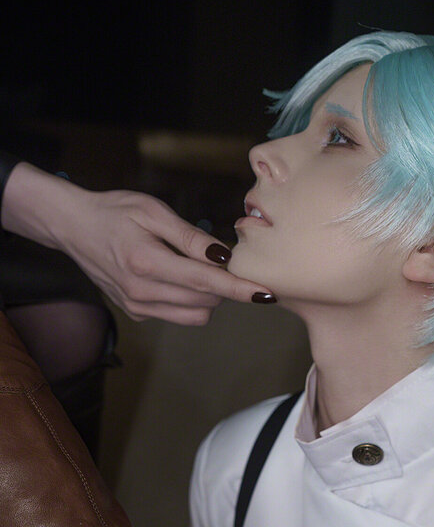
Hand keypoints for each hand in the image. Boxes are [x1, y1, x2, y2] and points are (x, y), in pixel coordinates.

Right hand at [2, 163, 274, 324]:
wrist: (73, 228)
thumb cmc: (115, 211)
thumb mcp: (153, 211)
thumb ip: (191, 238)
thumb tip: (226, 256)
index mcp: (147, 262)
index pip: (206, 281)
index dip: (240, 288)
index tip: (267, 294)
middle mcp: (142, 292)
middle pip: (206, 301)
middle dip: (224, 285)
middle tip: (223, 261)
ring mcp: (138, 307)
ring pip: (196, 315)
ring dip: (209, 296)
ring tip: (197, 269)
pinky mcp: (137, 314)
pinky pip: (179, 315)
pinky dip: (190, 301)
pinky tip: (178, 278)